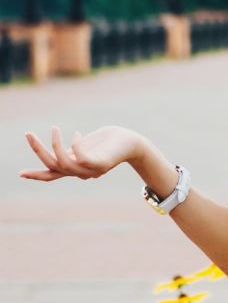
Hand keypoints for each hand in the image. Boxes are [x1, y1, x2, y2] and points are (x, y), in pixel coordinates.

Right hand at [19, 125, 144, 181]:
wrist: (133, 142)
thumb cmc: (108, 141)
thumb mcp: (85, 144)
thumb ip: (73, 150)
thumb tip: (63, 149)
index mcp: (75, 167)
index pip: (52, 174)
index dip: (36, 175)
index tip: (19, 173)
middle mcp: (81, 172)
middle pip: (52, 167)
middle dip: (38, 151)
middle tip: (28, 133)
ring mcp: (91, 170)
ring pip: (63, 163)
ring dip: (55, 145)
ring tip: (55, 128)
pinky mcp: (101, 164)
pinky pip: (81, 158)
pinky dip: (75, 145)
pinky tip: (76, 133)